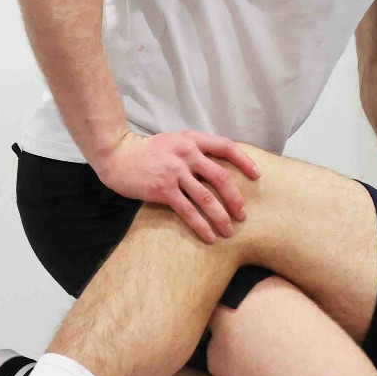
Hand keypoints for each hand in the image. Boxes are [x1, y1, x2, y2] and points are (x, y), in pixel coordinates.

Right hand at [94, 129, 260, 243]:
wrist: (118, 155)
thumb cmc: (150, 151)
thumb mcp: (176, 141)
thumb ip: (196, 149)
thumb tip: (221, 166)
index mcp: (193, 139)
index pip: (227, 147)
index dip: (245, 161)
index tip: (257, 175)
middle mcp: (187, 153)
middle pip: (221, 177)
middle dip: (236, 199)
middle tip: (243, 215)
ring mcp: (175, 172)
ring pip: (207, 198)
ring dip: (221, 217)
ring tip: (229, 231)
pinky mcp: (163, 189)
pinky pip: (188, 210)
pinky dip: (201, 225)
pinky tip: (209, 236)